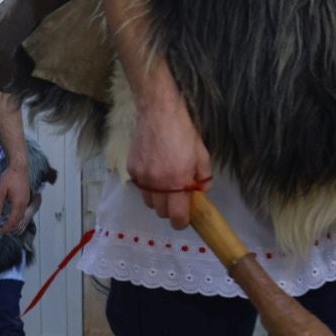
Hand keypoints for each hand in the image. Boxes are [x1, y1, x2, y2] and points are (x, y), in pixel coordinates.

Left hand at [0, 165, 31, 235]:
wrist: (20, 167)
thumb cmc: (9, 177)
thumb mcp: (0, 190)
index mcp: (18, 204)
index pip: (12, 221)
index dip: (6, 228)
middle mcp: (24, 204)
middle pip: (18, 221)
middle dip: (9, 228)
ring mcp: (26, 201)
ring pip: (20, 217)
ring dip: (13, 223)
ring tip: (3, 225)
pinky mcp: (26, 198)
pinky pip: (21, 211)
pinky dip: (16, 217)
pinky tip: (9, 216)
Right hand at [126, 96, 211, 229]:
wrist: (158, 113)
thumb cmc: (184, 132)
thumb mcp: (202, 155)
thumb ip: (203, 178)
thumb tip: (200, 192)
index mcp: (177, 181)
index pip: (176, 216)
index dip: (180, 222)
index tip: (184, 220)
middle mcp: (157, 183)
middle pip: (160, 212)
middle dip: (170, 209)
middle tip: (177, 198)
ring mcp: (142, 177)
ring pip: (149, 201)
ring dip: (158, 199)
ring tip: (165, 185)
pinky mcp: (132, 169)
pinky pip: (140, 187)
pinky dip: (148, 186)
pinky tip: (154, 171)